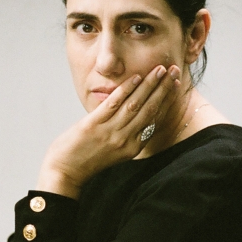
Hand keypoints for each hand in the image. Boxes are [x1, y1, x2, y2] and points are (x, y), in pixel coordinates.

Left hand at [37, 64, 180, 198]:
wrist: (64, 173)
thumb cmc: (87, 160)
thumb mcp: (113, 151)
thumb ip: (126, 134)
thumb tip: (134, 113)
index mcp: (133, 148)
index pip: (155, 119)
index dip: (167, 100)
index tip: (176, 84)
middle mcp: (125, 141)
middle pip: (150, 109)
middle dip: (164, 88)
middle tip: (174, 70)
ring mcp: (110, 133)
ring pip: (135, 104)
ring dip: (149, 85)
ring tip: (159, 69)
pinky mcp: (93, 126)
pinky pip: (114, 104)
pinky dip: (126, 89)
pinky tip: (135, 77)